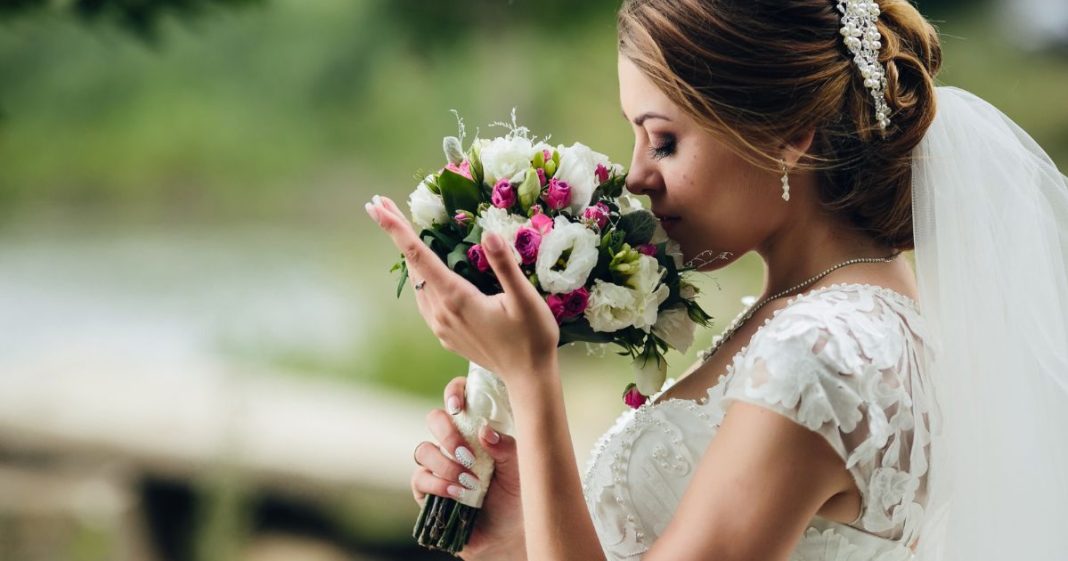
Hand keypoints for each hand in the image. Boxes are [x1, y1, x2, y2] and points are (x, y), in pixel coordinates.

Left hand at [365, 195, 559, 381]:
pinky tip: (426, 269)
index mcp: (456, 298)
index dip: (396, 229)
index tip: (376, 207)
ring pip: (416, 283)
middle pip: (411, 266)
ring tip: (400, 230)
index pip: (418, 256)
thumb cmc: (532, 337)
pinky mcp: (447, 335)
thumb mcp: (524, 298)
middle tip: (380, 203)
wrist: (528, 377)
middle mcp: (441, 312)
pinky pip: (425, 299)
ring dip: (407, 256)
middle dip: (395, 233)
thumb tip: (488, 233)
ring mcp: (442, 326)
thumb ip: (504, 266)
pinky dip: (420, 276)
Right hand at [411, 376, 525, 560]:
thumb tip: (484, 431)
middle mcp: (455, 441)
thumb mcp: (521, 468)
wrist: (509, 532)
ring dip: (445, 464)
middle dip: (447, 434)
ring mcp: (439, 464)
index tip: (458, 406)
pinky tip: (457, 494)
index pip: (459, 396)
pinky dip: (437, 484)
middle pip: (434, 419)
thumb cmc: (518, 493)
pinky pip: (420, 478)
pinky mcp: (428, 489)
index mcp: (477, 427)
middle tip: (466, 454)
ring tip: (468, 481)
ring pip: (423, 449)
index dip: (454, 393)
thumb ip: (506, 447)